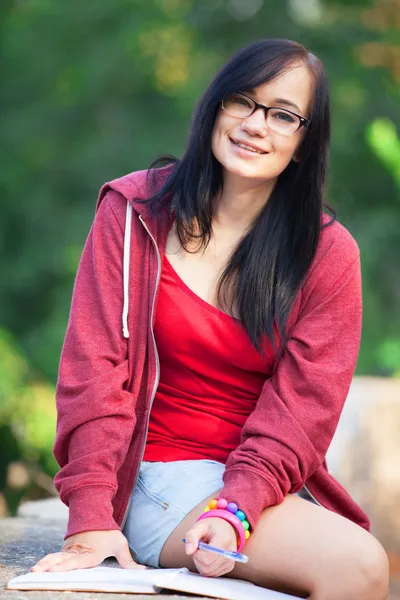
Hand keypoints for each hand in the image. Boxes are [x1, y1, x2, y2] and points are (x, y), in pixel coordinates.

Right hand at [30, 530, 146, 572]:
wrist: (94, 512)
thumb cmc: (108, 532)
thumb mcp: (120, 544)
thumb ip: (129, 561)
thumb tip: (144, 571)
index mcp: (90, 552)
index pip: (76, 561)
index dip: (65, 566)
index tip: (54, 569)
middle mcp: (77, 552)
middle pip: (61, 560)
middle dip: (49, 566)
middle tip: (36, 571)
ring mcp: (69, 550)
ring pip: (55, 557)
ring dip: (45, 564)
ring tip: (33, 570)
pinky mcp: (65, 549)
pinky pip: (54, 557)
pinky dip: (45, 562)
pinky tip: (37, 568)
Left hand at [184, 517, 236, 577]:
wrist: (225, 528)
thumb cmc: (212, 527)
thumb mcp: (200, 526)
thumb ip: (191, 536)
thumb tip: (188, 551)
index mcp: (223, 541)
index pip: (207, 558)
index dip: (198, 554)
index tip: (198, 545)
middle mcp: (229, 554)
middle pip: (207, 567)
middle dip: (198, 559)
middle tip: (200, 548)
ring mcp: (230, 562)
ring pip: (208, 573)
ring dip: (202, 564)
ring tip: (205, 551)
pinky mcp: (228, 568)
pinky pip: (212, 574)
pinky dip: (207, 567)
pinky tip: (209, 557)